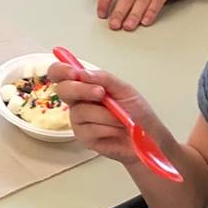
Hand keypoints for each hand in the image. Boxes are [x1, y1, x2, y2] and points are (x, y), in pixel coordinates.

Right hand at [46, 60, 164, 168]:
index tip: (74, 73)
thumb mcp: (124, 89)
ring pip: (81, 111)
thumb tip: (83, 73)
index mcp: (85, 85)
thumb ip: (103, 78)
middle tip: (101, 93)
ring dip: (106, 114)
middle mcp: (78, 101)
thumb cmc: (135, 111)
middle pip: (63, 90)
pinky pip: (89, 129)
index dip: (61, 70)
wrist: (147, 135)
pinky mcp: (83, 136)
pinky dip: (108, 128)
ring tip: (120, 118)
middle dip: (82, 90)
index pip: (61, 73)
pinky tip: (116, 130)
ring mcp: (78, 119)